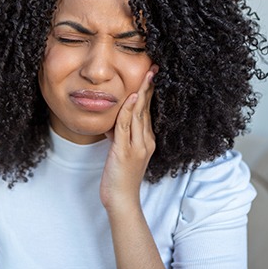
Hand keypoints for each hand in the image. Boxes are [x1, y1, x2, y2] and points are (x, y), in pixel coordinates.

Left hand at [100, 64, 157, 211]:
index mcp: (146, 140)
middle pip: (147, 109)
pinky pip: (127, 127)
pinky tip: (130, 98)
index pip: (148, 111)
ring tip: (146, 76)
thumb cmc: (119, 176)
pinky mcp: (126, 151)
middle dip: (149, 87)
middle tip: (153, 68)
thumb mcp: (121, 151)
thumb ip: (121, 135)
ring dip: (142, 93)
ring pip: (139, 115)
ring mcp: (138, 146)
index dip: (149, 93)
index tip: (151, 76)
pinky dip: (128, 111)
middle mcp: (146, 141)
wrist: (121, 199)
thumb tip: (114, 121)